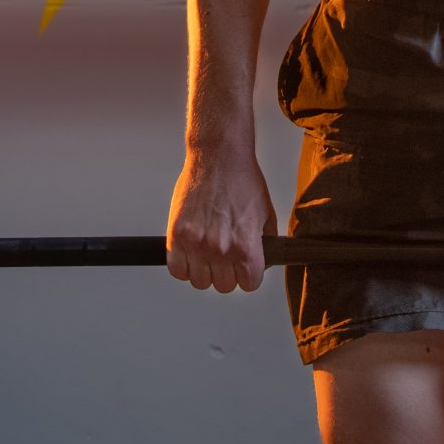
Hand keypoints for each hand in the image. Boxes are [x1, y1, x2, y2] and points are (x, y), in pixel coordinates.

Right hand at [164, 145, 276, 292]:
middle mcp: (220, 250)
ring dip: (204, 270)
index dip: (248, 275)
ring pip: (199, 281)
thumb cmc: (243, 181)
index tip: (245, 267)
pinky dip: (183, 266)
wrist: (218, 157)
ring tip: (208, 252)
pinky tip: (192, 252)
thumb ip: (265, 243)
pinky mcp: (176, 235)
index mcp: (245, 247)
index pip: (249, 284)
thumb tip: (262, 263)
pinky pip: (177, 270)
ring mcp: (195, 244)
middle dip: (227, 273)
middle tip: (226, 256)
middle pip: (223, 286)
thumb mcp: (267, 214)